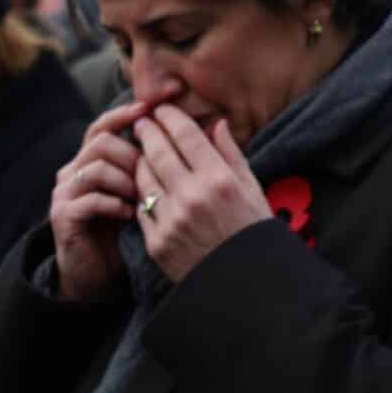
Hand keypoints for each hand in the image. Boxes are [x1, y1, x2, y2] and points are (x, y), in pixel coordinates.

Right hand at [51, 100, 154, 300]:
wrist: (96, 270)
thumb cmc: (124, 227)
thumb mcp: (140, 190)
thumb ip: (151, 163)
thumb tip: (189, 133)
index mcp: (90, 160)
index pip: (103, 125)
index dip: (124, 115)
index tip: (150, 109)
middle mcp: (73, 171)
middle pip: (101, 142)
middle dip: (132, 153)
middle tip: (154, 172)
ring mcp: (64, 193)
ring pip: (96, 168)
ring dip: (125, 180)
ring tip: (143, 197)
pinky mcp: (63, 216)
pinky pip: (89, 199)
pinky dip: (114, 204)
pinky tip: (130, 213)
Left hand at [132, 106, 272, 283]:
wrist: (241, 283)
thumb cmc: (252, 231)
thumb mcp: (252, 189)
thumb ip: (232, 154)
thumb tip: (216, 124)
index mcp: (220, 180)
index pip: (187, 137)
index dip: (171, 118)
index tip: (163, 109)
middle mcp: (193, 197)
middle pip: (159, 152)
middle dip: (147, 131)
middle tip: (142, 121)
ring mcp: (171, 220)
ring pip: (144, 178)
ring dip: (139, 160)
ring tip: (140, 150)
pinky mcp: (156, 242)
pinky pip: (142, 208)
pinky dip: (143, 194)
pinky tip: (145, 186)